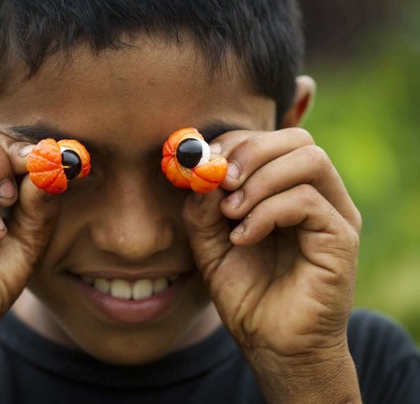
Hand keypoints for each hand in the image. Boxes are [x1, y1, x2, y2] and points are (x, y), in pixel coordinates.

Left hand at [182, 128, 361, 401]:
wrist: (272, 344)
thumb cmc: (246, 292)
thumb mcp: (209, 244)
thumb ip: (202, 208)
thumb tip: (202, 170)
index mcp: (286, 190)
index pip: (271, 140)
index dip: (235, 142)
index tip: (203, 164)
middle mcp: (316, 195)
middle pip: (296, 139)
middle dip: (250, 152)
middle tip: (220, 182)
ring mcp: (333, 214)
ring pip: (308, 160)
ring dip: (259, 180)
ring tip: (231, 214)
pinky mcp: (341, 238)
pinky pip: (307, 200)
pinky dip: (267, 212)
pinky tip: (243, 238)